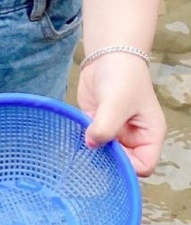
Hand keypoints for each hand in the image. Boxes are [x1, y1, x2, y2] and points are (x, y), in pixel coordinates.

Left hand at [76, 54, 166, 177]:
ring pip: (104, 158)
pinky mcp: (98, 130)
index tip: (109, 156)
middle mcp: (134, 140)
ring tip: (82, 145)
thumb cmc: (122, 78)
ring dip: (93, 154)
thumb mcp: (116, 103)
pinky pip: (91, 146)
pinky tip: (75, 138)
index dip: (128, 167)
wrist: (107, 57)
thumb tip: (91, 144)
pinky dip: (83, 145)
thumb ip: (105, 127)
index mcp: (149, 136)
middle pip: (123, 165)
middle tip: (91, 153)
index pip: (144, 166)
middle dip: (107, 162)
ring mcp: (115, 136)